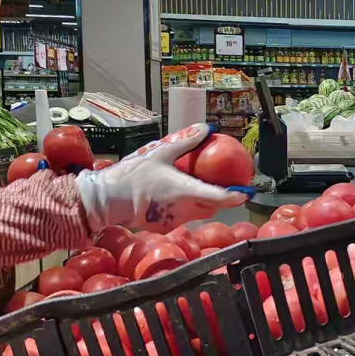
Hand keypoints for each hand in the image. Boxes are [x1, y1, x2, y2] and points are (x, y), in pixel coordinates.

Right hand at [76, 124, 247, 232]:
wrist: (107, 200)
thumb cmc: (133, 175)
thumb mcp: (160, 153)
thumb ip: (186, 142)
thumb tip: (206, 129)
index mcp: (185, 191)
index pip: (220, 198)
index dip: (236, 196)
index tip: (247, 191)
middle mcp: (184, 210)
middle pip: (211, 206)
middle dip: (220, 198)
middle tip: (224, 183)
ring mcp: (174, 220)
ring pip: (197, 212)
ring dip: (201, 201)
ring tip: (198, 184)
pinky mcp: (164, 226)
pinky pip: (182, 216)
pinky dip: (185, 206)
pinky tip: (176, 194)